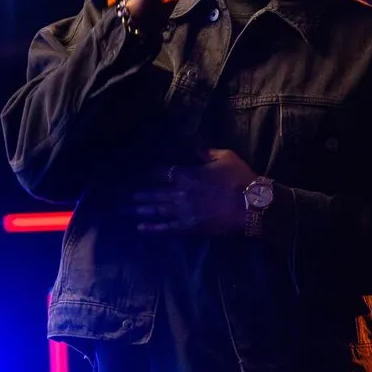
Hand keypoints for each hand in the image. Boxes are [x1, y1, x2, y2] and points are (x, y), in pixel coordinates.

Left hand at [131, 149, 257, 235]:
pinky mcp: (189, 227)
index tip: (138, 173)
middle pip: (153, 192)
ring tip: (123, 210)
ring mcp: (183, 212)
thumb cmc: (239, 179)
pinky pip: (167, 228)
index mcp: (187, 175)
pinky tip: (140, 228)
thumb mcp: (224, 157)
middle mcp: (180, 193)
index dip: (149, 172)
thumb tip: (194, 142)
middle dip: (136, 193)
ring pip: (156, 210)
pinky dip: (152, 228)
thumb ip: (206, 151)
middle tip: (120, 195)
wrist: (252, 205)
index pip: (161, 172)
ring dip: (138, 209)